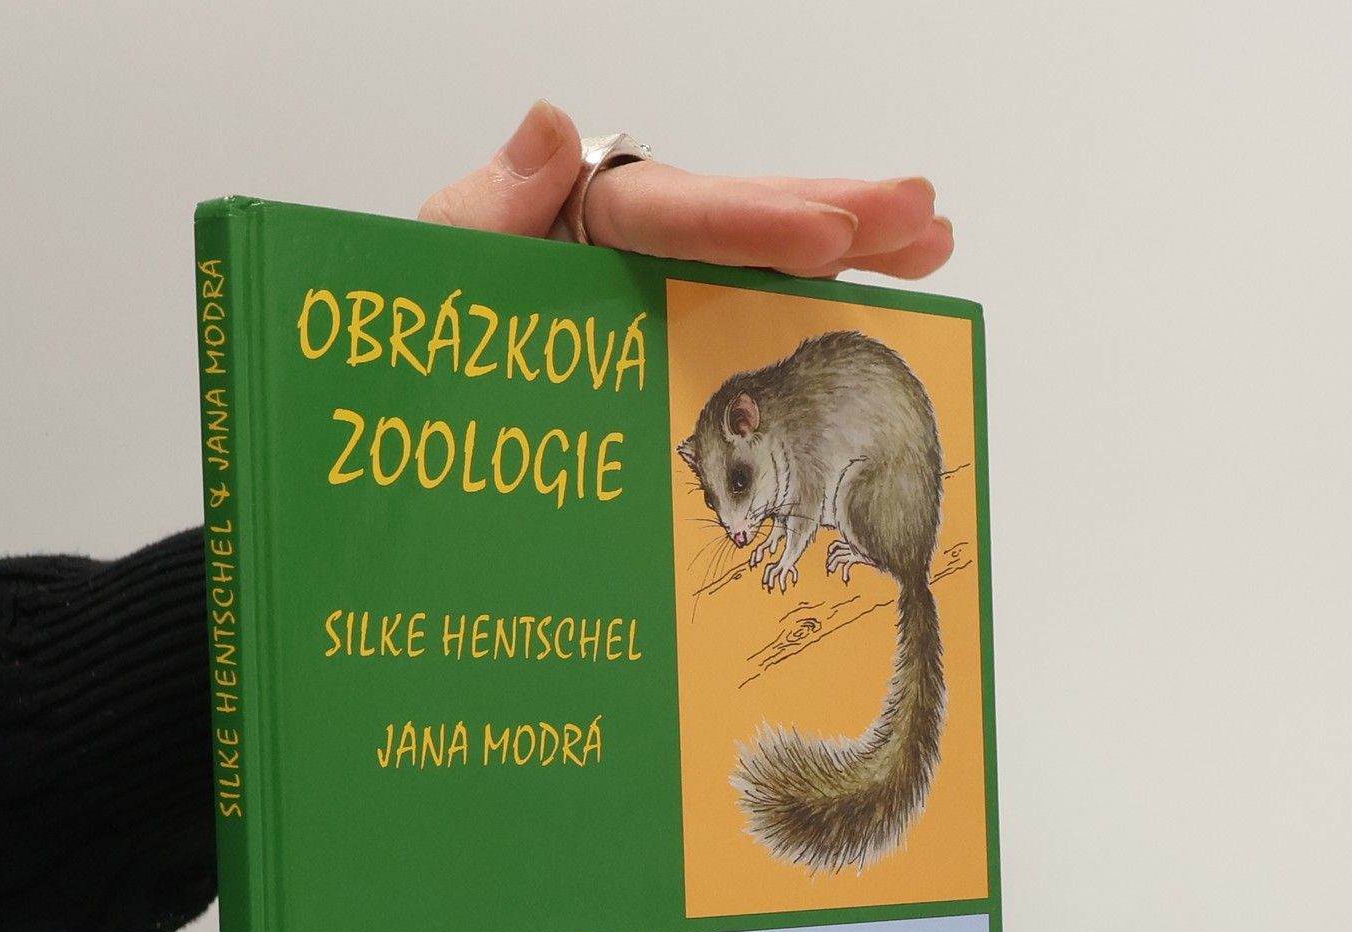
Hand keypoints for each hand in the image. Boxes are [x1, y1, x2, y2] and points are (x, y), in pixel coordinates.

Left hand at [419, 100, 953, 280]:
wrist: (421, 385)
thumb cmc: (429, 314)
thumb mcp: (445, 254)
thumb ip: (490, 203)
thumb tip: (552, 126)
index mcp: (585, 213)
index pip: (680, 216)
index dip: (757, 224)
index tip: (831, 231)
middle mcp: (638, 241)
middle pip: (748, 220)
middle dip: (839, 215)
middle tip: (923, 215)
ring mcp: (662, 285)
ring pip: (766, 262)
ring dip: (853, 252)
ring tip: (929, 244)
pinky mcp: (671, 327)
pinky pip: (748, 313)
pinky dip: (813, 305)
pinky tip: (875, 302)